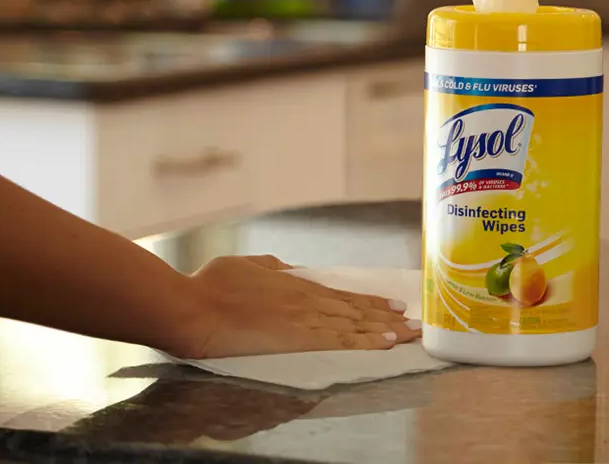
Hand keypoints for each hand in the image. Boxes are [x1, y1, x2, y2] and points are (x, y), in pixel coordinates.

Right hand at [172, 255, 420, 358]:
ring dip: (385, 329)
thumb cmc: (211, 286)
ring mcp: (303, 318)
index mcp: (294, 283)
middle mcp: (306, 299)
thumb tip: (287, 268)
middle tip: (415, 322)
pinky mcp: (297, 337)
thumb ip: (272, 267)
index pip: (341, 294)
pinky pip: (340, 340)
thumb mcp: (247, 265)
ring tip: (409, 334)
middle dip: (387, 317)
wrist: (193, 308)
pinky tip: (385, 343)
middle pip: (356, 309)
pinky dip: (366, 341)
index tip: (392, 304)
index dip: (369, 300)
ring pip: (355, 324)